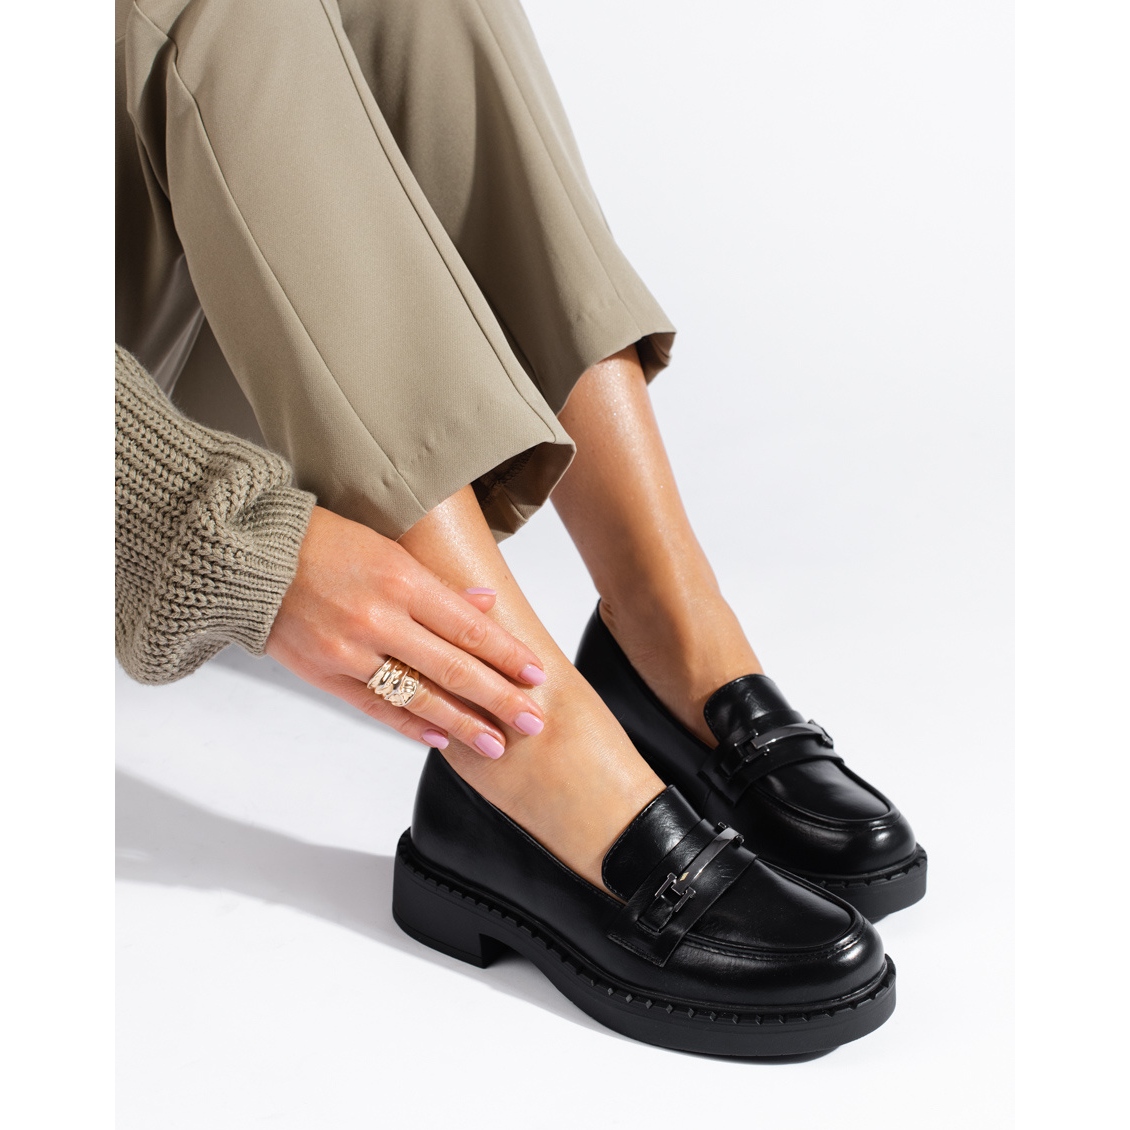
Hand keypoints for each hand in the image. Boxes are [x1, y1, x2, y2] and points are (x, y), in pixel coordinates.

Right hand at [265, 506, 546, 756]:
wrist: (251, 559)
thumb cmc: (325, 543)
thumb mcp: (389, 549)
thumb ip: (437, 584)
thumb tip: (487, 603)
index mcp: (400, 580)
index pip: (468, 626)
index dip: (506, 654)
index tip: (537, 675)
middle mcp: (378, 619)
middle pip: (452, 667)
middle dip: (498, 698)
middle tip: (534, 723)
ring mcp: (349, 651)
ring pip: (418, 696)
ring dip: (462, 724)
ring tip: (496, 745)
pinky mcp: (324, 674)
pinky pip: (376, 708)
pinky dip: (411, 726)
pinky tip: (441, 740)